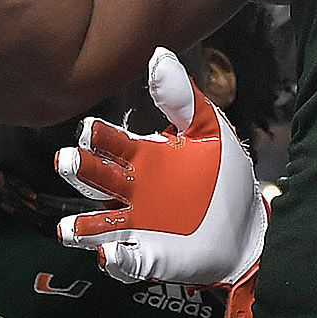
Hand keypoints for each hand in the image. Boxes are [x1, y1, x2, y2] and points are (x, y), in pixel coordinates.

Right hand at [56, 48, 265, 286]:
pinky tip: (113, 255)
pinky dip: (117, 261)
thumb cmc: (224, 176)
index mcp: (141, 157)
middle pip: (96, 180)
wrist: (250, 225)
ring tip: (70, 229)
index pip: (111, 143)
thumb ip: (182, 99)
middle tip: (67, 161)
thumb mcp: (210, 131)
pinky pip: (126, 261)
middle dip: (80, 171)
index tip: (89, 130)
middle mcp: (131, 190)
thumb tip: (158, 56)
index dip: (99, 137)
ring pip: (98, 227)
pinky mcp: (148, 257)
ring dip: (83, 228)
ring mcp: (136, 226)